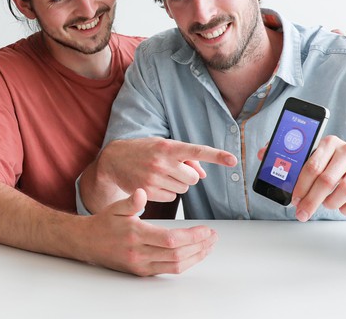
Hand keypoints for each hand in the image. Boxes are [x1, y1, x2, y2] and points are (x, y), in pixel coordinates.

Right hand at [85, 189, 216, 275]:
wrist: (87, 243)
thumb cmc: (103, 223)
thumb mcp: (116, 207)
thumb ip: (131, 201)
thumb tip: (141, 193)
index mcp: (135, 234)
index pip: (170, 239)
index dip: (192, 236)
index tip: (206, 230)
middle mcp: (139, 253)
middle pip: (177, 254)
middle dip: (199, 246)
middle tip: (213, 237)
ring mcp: (141, 264)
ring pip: (175, 265)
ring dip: (196, 256)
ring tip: (209, 246)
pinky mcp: (142, 271)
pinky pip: (169, 270)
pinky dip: (185, 263)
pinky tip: (194, 255)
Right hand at [97, 137, 236, 202]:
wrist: (113, 160)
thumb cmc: (142, 151)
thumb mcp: (162, 146)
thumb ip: (185, 158)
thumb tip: (202, 173)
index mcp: (168, 146)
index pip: (197, 150)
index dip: (216, 155)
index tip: (232, 159)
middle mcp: (162, 161)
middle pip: (193, 178)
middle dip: (187, 176)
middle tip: (173, 170)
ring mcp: (154, 177)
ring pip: (183, 189)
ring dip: (177, 184)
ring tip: (160, 176)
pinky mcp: (148, 191)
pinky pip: (172, 198)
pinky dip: (167, 193)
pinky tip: (155, 185)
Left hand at [289, 135, 345, 221]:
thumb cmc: (338, 165)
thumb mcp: (322, 160)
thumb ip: (305, 167)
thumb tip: (281, 176)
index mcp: (330, 143)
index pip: (312, 166)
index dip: (301, 186)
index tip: (295, 200)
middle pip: (326, 180)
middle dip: (311, 201)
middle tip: (303, 213)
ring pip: (344, 191)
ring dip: (331, 203)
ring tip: (327, 203)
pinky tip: (342, 207)